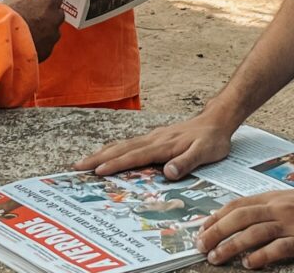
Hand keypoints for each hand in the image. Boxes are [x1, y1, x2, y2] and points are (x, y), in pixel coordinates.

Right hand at [4, 0, 63, 61]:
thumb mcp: (13, 1)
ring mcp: (52, 37)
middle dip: (48, 15)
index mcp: (47, 3)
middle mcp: (53, 19)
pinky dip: (40, 44)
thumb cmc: (4, 19)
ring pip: (53, 32)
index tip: (41, 0)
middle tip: (34, 15)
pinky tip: (27, 43)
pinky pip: (47, 46)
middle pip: (57, 14)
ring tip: (28, 32)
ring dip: (44, 31)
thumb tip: (27, 3)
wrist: (0, 40)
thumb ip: (26, 1)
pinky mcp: (47, 51)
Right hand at [74, 111, 233, 177]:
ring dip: (101, 153)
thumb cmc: (211, 140)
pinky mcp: (153, 138)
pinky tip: (106, 154)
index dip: (115, 164)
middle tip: (77, 167)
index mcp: (163, 146)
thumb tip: (168, 173)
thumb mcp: (205, 153)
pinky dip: (113, 150)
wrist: (216, 120)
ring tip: (83, 162)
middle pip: (120, 149)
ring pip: (121, 145)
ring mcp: (151, 137)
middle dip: (98, 158)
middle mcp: (153, 139)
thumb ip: (186, 162)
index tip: (97, 171)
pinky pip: (128, 144)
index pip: (134, 156)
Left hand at [196, 188, 293, 268]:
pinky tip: (248, 264)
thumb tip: (242, 216)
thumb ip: (267, 206)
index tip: (201, 229)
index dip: (216, 217)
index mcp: (272, 198)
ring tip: (216, 257)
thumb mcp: (289, 199)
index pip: (236, 206)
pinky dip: (260, 256)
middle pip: (238, 218)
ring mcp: (290, 225)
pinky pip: (277, 249)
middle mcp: (277, 209)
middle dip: (215, 232)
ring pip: (252, 233)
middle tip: (200, 246)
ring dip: (230, 246)